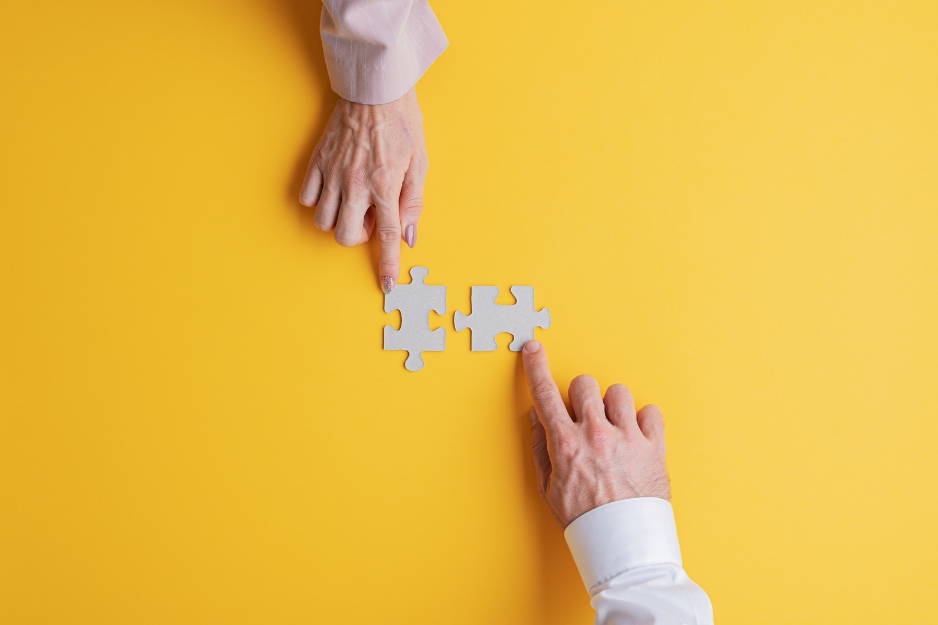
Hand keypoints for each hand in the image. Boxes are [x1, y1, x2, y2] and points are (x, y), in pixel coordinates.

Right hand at [299, 88, 427, 292]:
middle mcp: (356, 184)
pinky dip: (319, 201)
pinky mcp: (317, 161)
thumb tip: (410, 236)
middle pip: (345, 235)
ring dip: (338, 221)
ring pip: (323, 220)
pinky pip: (307, 197)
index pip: (388, 237)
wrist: (374, 88)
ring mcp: (333, 173)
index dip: (387, 264)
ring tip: (353, 204)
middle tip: (371, 217)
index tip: (386, 284)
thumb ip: (414, 202)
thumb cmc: (402, 122)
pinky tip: (334, 190)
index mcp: (385, 186)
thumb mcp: (421, 162)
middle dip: (358, 237)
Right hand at [521, 341, 671, 528]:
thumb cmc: (584, 519)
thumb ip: (541, 447)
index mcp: (566, 443)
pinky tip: (635, 437)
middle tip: (584, 415)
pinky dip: (643, 421)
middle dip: (581, 395)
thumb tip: (538, 417)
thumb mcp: (548, 487)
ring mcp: (627, 438)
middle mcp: (596, 434)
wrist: (622, 543)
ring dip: (613, 406)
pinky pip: (650, 412)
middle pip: (585, 384)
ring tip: (614, 428)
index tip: (533, 349)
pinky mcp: (653, 447)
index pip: (545, 393)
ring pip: (618, 392)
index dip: (536, 366)